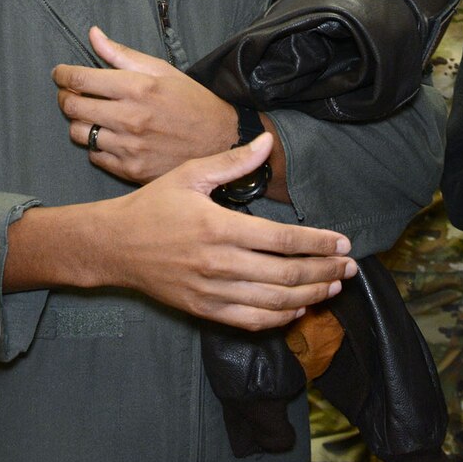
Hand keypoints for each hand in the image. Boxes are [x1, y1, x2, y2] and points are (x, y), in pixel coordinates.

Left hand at [56, 26, 237, 184]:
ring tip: (95, 116)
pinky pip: (95, 156)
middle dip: (65, 97)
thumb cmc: (191, 101)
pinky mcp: (131, 169)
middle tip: (73, 94)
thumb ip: (121, 54)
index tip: (61, 74)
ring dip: (80, 122)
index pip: (79, 78)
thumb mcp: (161, 70)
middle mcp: (130, 117)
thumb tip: (93, 34)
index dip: (62, 74)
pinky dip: (97, 146)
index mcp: (137, 87)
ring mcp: (129, 146)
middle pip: (71, 106)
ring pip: (78, 133)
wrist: (221, 141)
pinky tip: (112, 138)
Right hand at [97, 136, 356, 330]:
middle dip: (324, 272)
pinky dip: (279, 319)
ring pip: (273, 303)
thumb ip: (232, 162)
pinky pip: (250, 321)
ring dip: (309, 297)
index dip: (318, 244)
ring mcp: (211, 291)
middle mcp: (219, 263)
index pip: (282, 241)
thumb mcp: (189, 174)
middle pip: (286, 275)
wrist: (114, 245)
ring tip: (332, 287)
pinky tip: (297, 310)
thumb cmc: (153, 206)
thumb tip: (267, 140)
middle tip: (349, 268)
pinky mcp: (203, 310)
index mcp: (219, 227)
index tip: (343, 243)